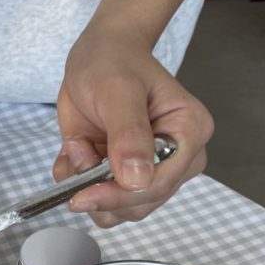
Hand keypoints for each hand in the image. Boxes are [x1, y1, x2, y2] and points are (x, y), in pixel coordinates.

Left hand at [54, 23, 212, 226]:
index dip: (121, 195)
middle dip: (100, 189)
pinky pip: (98, 200)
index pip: (160, 183)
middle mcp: (177, 159)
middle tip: (77, 154)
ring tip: (78, 145)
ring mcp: (150, 171)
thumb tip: (137, 179)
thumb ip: (128, 134)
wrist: (99, 55)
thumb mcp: (117, 90)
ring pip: (118, 210)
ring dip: (85, 185)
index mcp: (189, 134)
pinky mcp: (124, 177)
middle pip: (140, 203)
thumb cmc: (114, 62)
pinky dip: (75, 182)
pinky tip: (75, 151)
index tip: (82, 196)